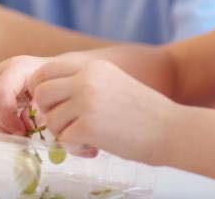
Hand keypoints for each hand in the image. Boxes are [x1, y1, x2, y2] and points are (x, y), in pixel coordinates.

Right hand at [0, 55, 51, 133]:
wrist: (53, 75)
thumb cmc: (52, 88)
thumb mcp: (51, 96)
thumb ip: (40, 109)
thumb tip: (26, 125)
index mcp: (17, 68)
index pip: (0, 94)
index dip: (6, 118)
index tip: (21, 132)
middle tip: (14, 137)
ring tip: (1, 133)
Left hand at [29, 58, 174, 163]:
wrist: (172, 129)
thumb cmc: (145, 113)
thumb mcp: (113, 84)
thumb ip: (85, 85)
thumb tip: (49, 99)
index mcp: (93, 67)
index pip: (47, 71)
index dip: (45, 91)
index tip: (56, 107)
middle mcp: (86, 79)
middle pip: (42, 93)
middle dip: (50, 113)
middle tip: (68, 126)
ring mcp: (86, 101)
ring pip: (50, 119)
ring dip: (63, 133)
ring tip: (85, 139)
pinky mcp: (89, 126)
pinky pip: (63, 139)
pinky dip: (75, 148)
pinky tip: (93, 148)